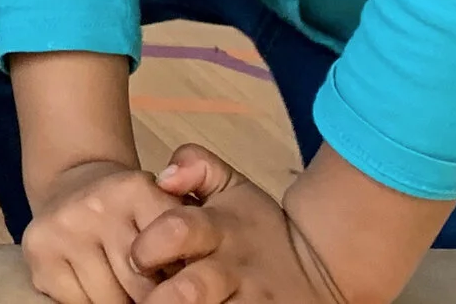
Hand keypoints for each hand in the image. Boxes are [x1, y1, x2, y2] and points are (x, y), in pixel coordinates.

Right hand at [22, 160, 176, 303]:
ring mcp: (63, 227)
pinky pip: (74, 303)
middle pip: (141, 287)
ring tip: (122, 287)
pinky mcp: (37, 248)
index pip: (171, 260)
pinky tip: (93, 286)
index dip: (178, 283)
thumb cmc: (132, 211)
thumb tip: (182, 295)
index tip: (175, 286)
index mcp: (137, 190)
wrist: (74, 183)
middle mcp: (96, 204)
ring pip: (108, 300)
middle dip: (151, 297)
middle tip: (149, 288)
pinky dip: (88, 302)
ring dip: (120, 301)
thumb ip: (184, 246)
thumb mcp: (165, 211)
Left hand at [128, 146, 347, 303]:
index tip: (135, 258)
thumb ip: (196, 165)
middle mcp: (233, 270)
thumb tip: (164, 175)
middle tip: (144, 300)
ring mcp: (250, 303)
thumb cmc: (258, 226)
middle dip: (159, 299)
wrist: (320, 266)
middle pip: (191, 290)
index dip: (149, 245)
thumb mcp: (233, 186)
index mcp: (220, 229)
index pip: (178, 230)